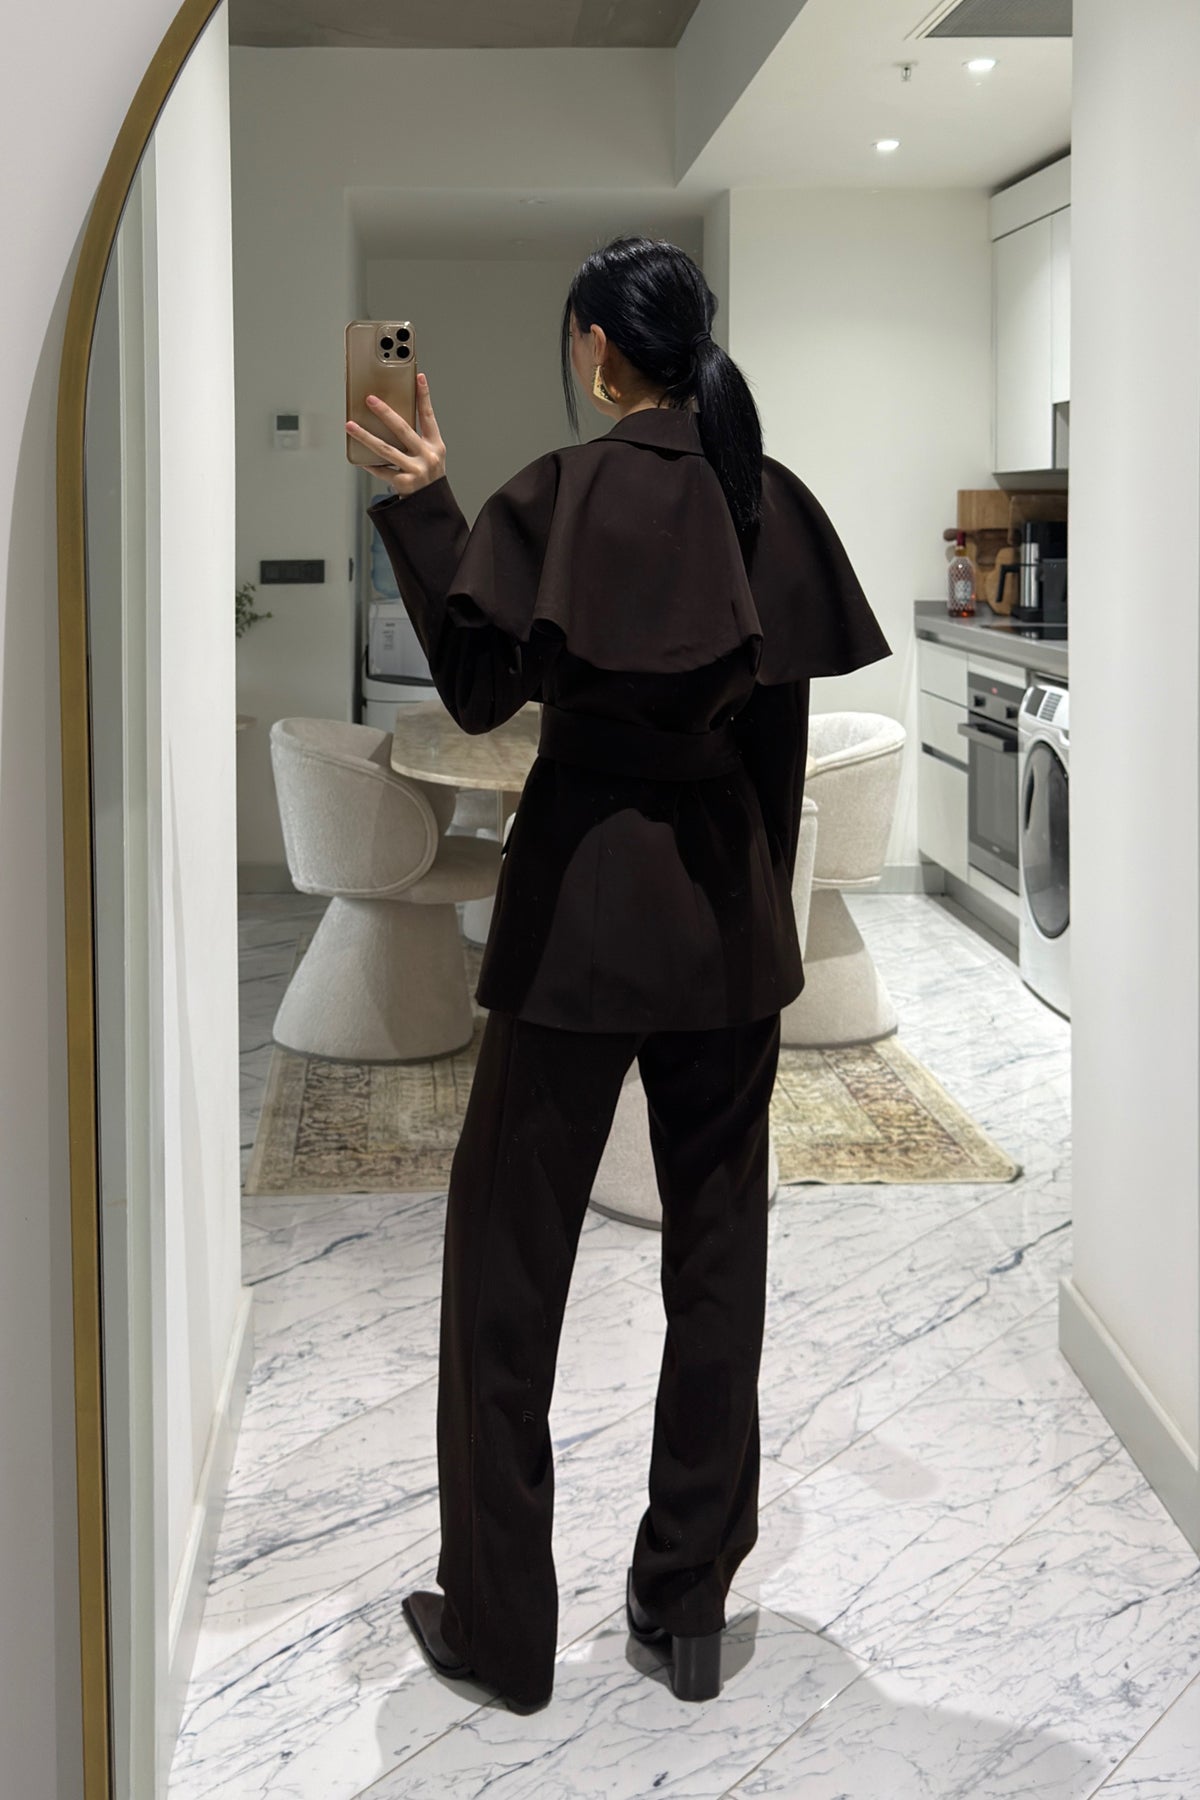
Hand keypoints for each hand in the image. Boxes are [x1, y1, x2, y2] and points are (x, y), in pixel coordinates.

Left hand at [346, 372, 445, 495]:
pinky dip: (369, 463)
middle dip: (385, 413)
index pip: (429, 416)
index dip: (424, 396)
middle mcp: (427, 457)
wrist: (432, 506)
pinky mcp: (403, 484)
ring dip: (365, 436)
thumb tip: (389, 419)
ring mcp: (415, 471)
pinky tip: (358, 457)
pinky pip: (381, 470)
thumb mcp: (431, 455)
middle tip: (370, 399)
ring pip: (385, 450)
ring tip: (350, 426)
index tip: (418, 377)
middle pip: (403, 430)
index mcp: (436, 446)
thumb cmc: (429, 477)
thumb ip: (416, 438)